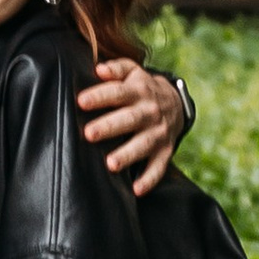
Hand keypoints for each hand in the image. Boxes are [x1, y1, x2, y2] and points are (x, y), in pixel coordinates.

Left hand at [78, 56, 188, 193]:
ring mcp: (158, 133)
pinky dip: (149, 179)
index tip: (81, 101)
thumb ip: (117, 68)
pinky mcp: (165, 151)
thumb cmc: (143, 88)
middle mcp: (149, 112)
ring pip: (143, 145)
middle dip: (110, 126)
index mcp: (139, 91)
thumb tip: (98, 69)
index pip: (118, 92)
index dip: (100, 96)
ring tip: (111, 164)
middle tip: (89, 133)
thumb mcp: (133, 72)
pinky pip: (159, 167)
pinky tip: (136, 190)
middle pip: (129, 119)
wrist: (177, 103)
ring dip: (128, 154)